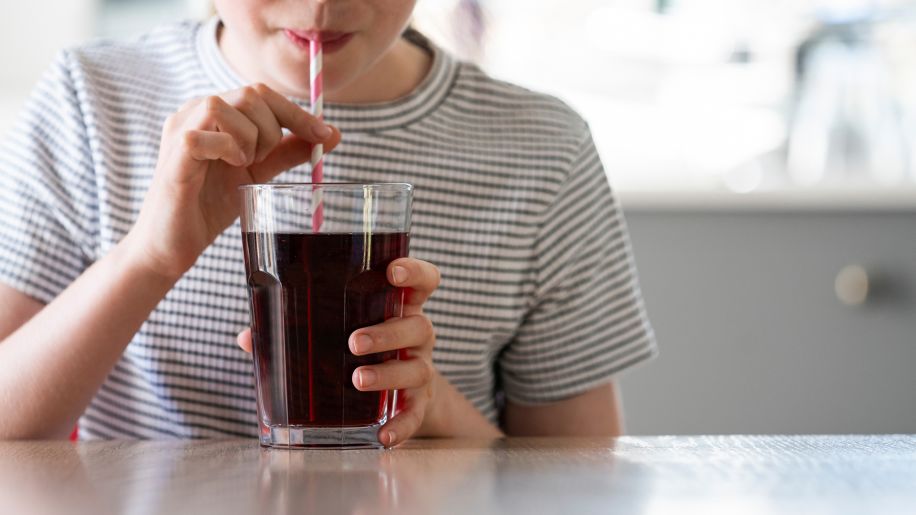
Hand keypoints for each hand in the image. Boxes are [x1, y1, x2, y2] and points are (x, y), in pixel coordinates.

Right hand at [126, 83, 340, 279]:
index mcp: (214, 113)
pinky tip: (228, 167)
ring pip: (226, 106)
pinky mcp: (173, 155)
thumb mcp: (258, 173)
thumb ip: (287, 151)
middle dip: (273, 129)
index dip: (296, 112)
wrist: (173, 245)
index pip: (261, 93)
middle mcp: (193, 112)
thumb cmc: (209, 205)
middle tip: (265, 161)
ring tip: (242, 164)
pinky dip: (227, 150)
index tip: (325, 135)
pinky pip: (203, 135)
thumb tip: (330, 135)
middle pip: (250, 94)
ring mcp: (179, 130)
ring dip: (249, 139)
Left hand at [237, 257, 441, 446]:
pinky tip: (383, 436)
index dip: (414, 273)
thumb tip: (247, 337)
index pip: (422, 281)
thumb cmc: (360, 349)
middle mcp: (416, 335)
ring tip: (357, 380)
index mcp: (398, 307)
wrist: (399, 393)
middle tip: (354, 342)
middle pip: (417, 326)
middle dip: (386, 333)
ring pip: (417, 368)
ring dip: (388, 374)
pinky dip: (402, 425)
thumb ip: (295, 328)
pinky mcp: (419, 402)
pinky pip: (415, 414)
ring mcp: (420, 368)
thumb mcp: (336, 331)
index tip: (393, 272)